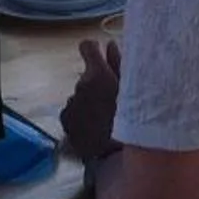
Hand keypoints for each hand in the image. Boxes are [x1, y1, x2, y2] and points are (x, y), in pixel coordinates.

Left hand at [61, 37, 122, 162]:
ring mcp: (70, 104)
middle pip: (86, 76)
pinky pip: (72, 111)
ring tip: (105, 117)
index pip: (87, 47)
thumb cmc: (133, 117)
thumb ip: (119, 63)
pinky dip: (81, 115)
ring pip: (80, 95)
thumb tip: (110, 45)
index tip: (100, 56)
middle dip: (96, 83)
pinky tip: (94, 126)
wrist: (119, 153)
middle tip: (112, 99)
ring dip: (89, 101)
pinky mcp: (65, 121)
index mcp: (97, 74)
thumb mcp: (132, 88)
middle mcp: (79, 86)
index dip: (93, 50)